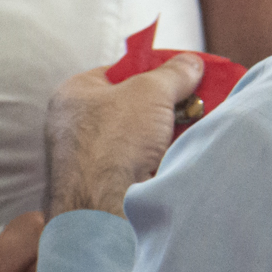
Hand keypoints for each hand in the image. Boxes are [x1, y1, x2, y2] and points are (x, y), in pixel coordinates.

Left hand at [45, 55, 203, 218]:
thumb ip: (173, 74)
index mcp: (73, 95)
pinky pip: (141, 163)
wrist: (105, 207)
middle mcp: (76, 126)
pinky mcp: (105, 186)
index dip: (149, 70)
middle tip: (197, 102)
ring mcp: (90, 158)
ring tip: (198, 126)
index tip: (180, 72)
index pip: (115, 73)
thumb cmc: (115, 139)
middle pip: (132, 106)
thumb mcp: (150, 92)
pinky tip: (184, 155)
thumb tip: (191, 64)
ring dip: (168, 133)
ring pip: (140, 137)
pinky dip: (163, 158)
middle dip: (166, 104)